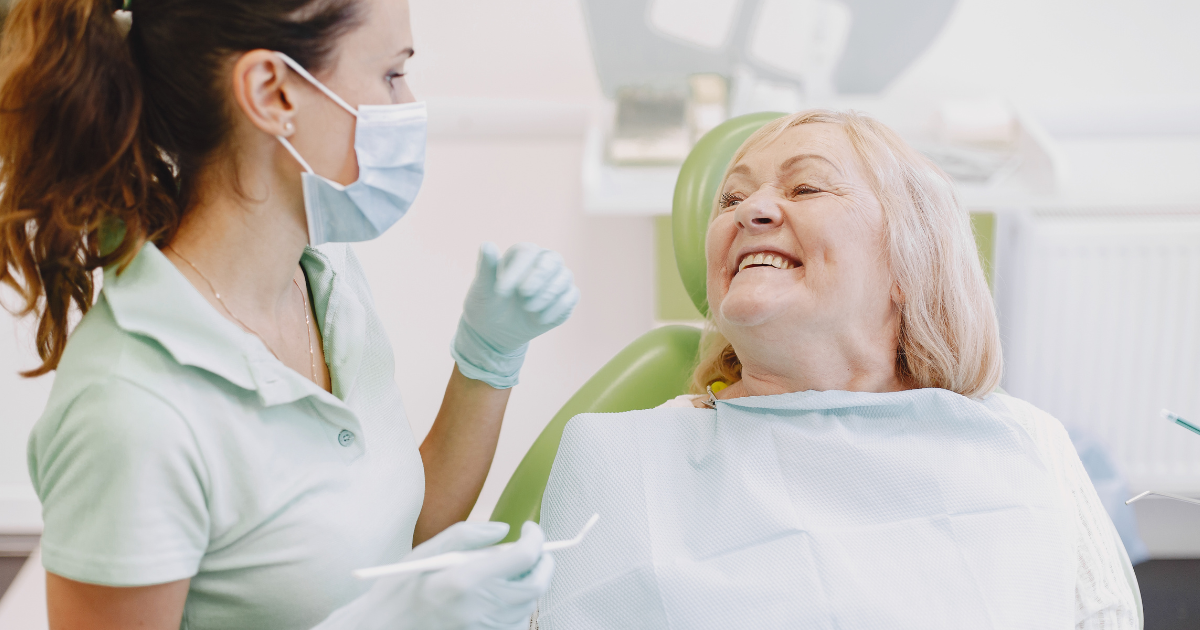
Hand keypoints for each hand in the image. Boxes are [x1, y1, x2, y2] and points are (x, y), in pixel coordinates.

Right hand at [315, 521, 553, 629]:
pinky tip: (497, 596)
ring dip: (528, 583)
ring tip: (508, 572)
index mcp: (464, 581)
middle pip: (536, 584)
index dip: (535, 538)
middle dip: (543, 561)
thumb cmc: (399, 590)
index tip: (529, 529)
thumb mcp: (427, 552)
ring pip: (528, 605)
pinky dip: (516, 606)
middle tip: (534, 549)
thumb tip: (504, 530)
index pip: (523, 557)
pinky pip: (516, 623)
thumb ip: (468, 535)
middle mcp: (479, 610)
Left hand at [451, 242, 579, 387]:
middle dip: (539, 277)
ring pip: (564, 277)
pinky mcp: (565, 299)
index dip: (516, 270)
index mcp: (522, 254)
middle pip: (552, 260)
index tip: (501, 292)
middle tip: (523, 295)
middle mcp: (543, 262)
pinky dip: (558, 308)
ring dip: (547, 293)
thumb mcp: (482, 289)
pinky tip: (540, 319)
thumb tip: (487, 244)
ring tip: (528, 308)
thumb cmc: (487, 305)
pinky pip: (570, 297)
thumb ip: (485, 268)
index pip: (527, 253)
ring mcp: (557, 280)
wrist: (496, 332)